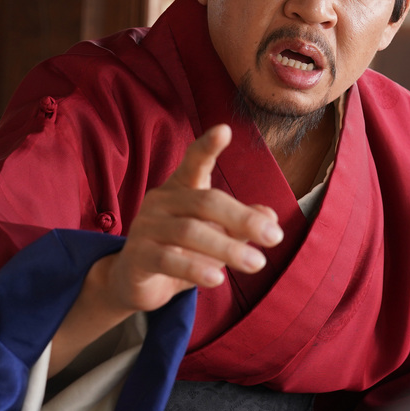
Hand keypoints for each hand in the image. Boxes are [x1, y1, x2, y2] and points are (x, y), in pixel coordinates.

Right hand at [101, 123, 282, 312]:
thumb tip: (271, 216)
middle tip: (274, 238)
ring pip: (188, 231)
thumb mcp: (215, 235)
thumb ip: (240, 224)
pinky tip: (218, 279)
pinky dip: (195, 268)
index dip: (208, 147)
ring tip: (257, 264)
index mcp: (180, 188)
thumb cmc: (180, 251)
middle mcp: (161, 201)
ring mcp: (145, 227)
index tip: (224, 130)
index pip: (193, 162)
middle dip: (242, 219)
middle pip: (205, 202)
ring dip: (227, 248)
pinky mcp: (137, 256)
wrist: (134, 281)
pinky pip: (167, 259)